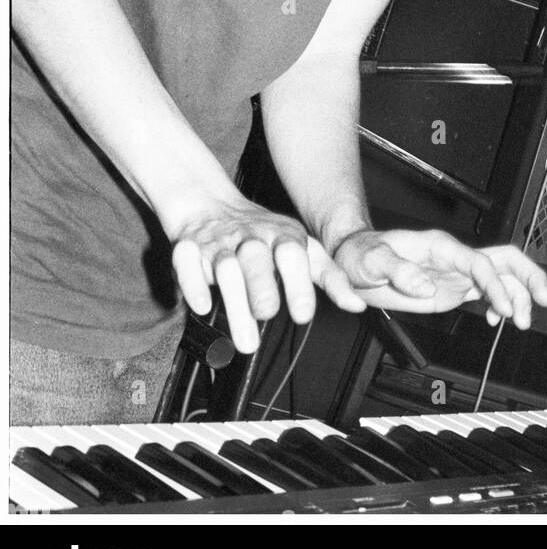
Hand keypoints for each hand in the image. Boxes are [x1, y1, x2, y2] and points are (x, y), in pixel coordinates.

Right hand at [169, 191, 365, 352]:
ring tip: (247, 342)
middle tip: (268, 313)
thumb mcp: (302, 250)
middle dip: (262, 288)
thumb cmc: (265, 237)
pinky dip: (192, 284)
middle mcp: (250, 238)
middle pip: (256, 259)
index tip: (302, 315)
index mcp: (281, 235)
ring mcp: (219, 243)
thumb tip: (358, 305)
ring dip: (234, 303)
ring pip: (225, 267)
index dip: (298, 284)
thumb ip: (330, 277)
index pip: (293, 255)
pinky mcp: (188, 249)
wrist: (211, 206)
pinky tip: (202, 306)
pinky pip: (186, 263)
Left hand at [332, 228, 546, 328]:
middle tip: (544, 302)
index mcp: (440, 248)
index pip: (479, 263)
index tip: (505, 309)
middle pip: (504, 258)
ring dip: (518, 294)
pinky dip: (501, 302)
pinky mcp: (454, 285)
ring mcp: (457, 270)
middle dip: (528, 277)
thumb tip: (425, 286)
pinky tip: (498, 320)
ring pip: (501, 274)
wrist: (354, 257)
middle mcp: (454, 257)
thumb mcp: (372, 262)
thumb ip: (399, 271)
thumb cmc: (361, 254)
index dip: (496, 284)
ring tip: (523, 322)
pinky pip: (488, 289)